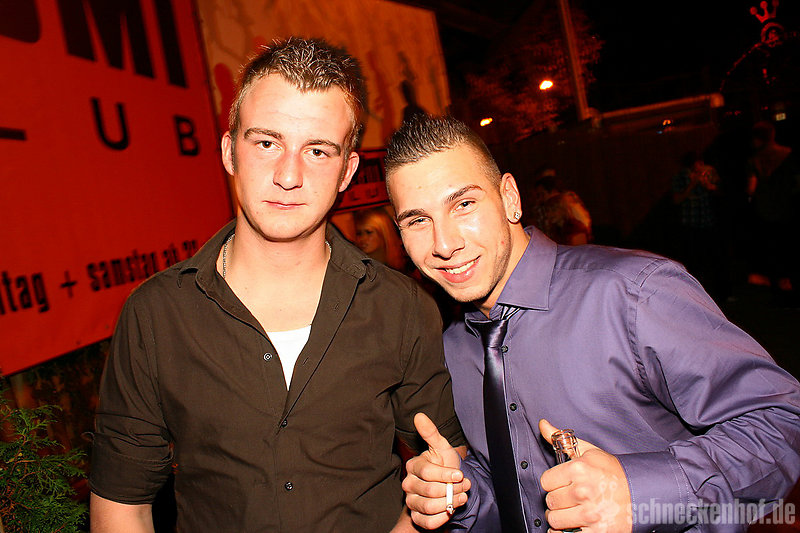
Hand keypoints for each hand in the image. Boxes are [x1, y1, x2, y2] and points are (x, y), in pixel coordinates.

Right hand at [402, 413, 470, 529]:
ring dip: (450, 503)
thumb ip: (431, 433)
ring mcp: (411, 501)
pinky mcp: (416, 516)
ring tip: (460, 497)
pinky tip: (451, 509)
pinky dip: (442, 518)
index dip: (446, 475)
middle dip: (452, 490)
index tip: (460, 474)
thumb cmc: (444, 465)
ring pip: (429, 507)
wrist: (447, 486)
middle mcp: (408, 484)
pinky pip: (427, 522)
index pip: (428, 473)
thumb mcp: (442, 448)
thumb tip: (419, 416)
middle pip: (430, 491)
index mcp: (413, 466)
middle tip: (463, 486)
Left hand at [539, 420, 631, 532]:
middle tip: (570, 499)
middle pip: (550, 501)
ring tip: (572, 511)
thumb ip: (562, 440)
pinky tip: (573, 526)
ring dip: (561, 518)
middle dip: (558, 500)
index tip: (563, 484)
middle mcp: (583, 491)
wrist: (642, 494)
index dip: (554, 483)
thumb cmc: (614, 473)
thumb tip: (543, 424)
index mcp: (579, 469)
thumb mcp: (589, 452)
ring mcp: (589, 514)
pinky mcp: (596, 532)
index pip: (545, 481)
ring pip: (555, 520)